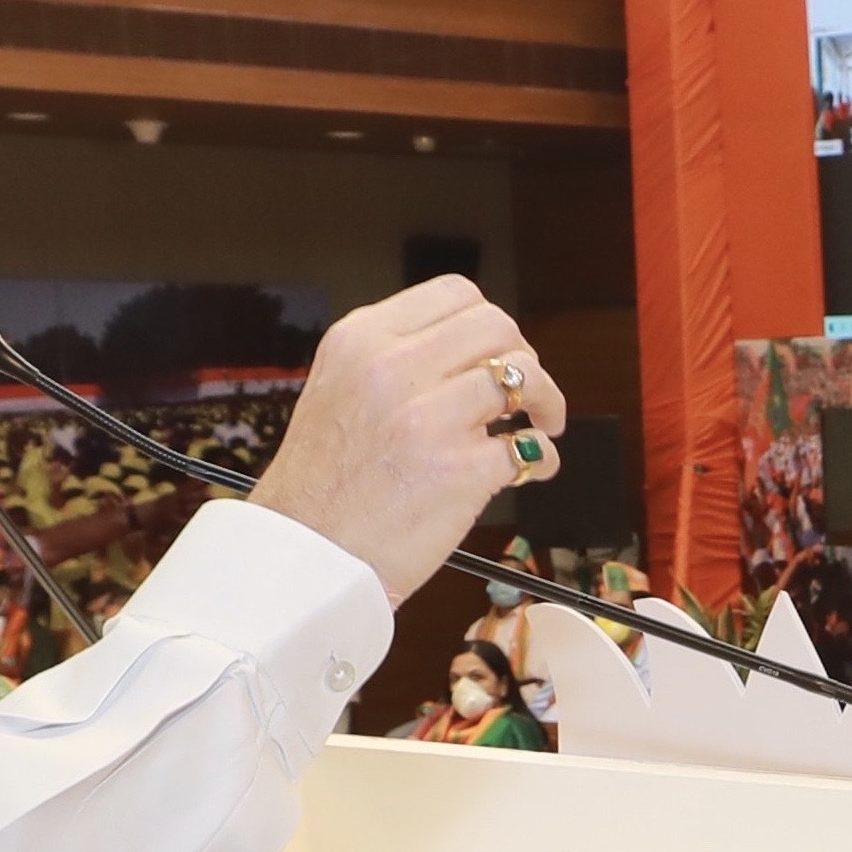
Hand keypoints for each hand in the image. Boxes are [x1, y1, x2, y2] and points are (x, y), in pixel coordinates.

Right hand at [251, 278, 562, 602]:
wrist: (305, 557)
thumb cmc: (319, 487)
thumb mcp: (335, 390)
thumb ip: (392, 360)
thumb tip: (467, 354)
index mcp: (361, 340)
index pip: (455, 294)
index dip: (489, 322)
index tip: (496, 349)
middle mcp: (393, 369)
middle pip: (497, 328)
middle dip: (525, 357)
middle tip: (528, 389)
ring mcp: (428, 419)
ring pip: (522, 379)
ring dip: (545, 402)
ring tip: (540, 424)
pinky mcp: (459, 471)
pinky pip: (528, 446)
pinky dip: (541, 457)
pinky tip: (530, 468)